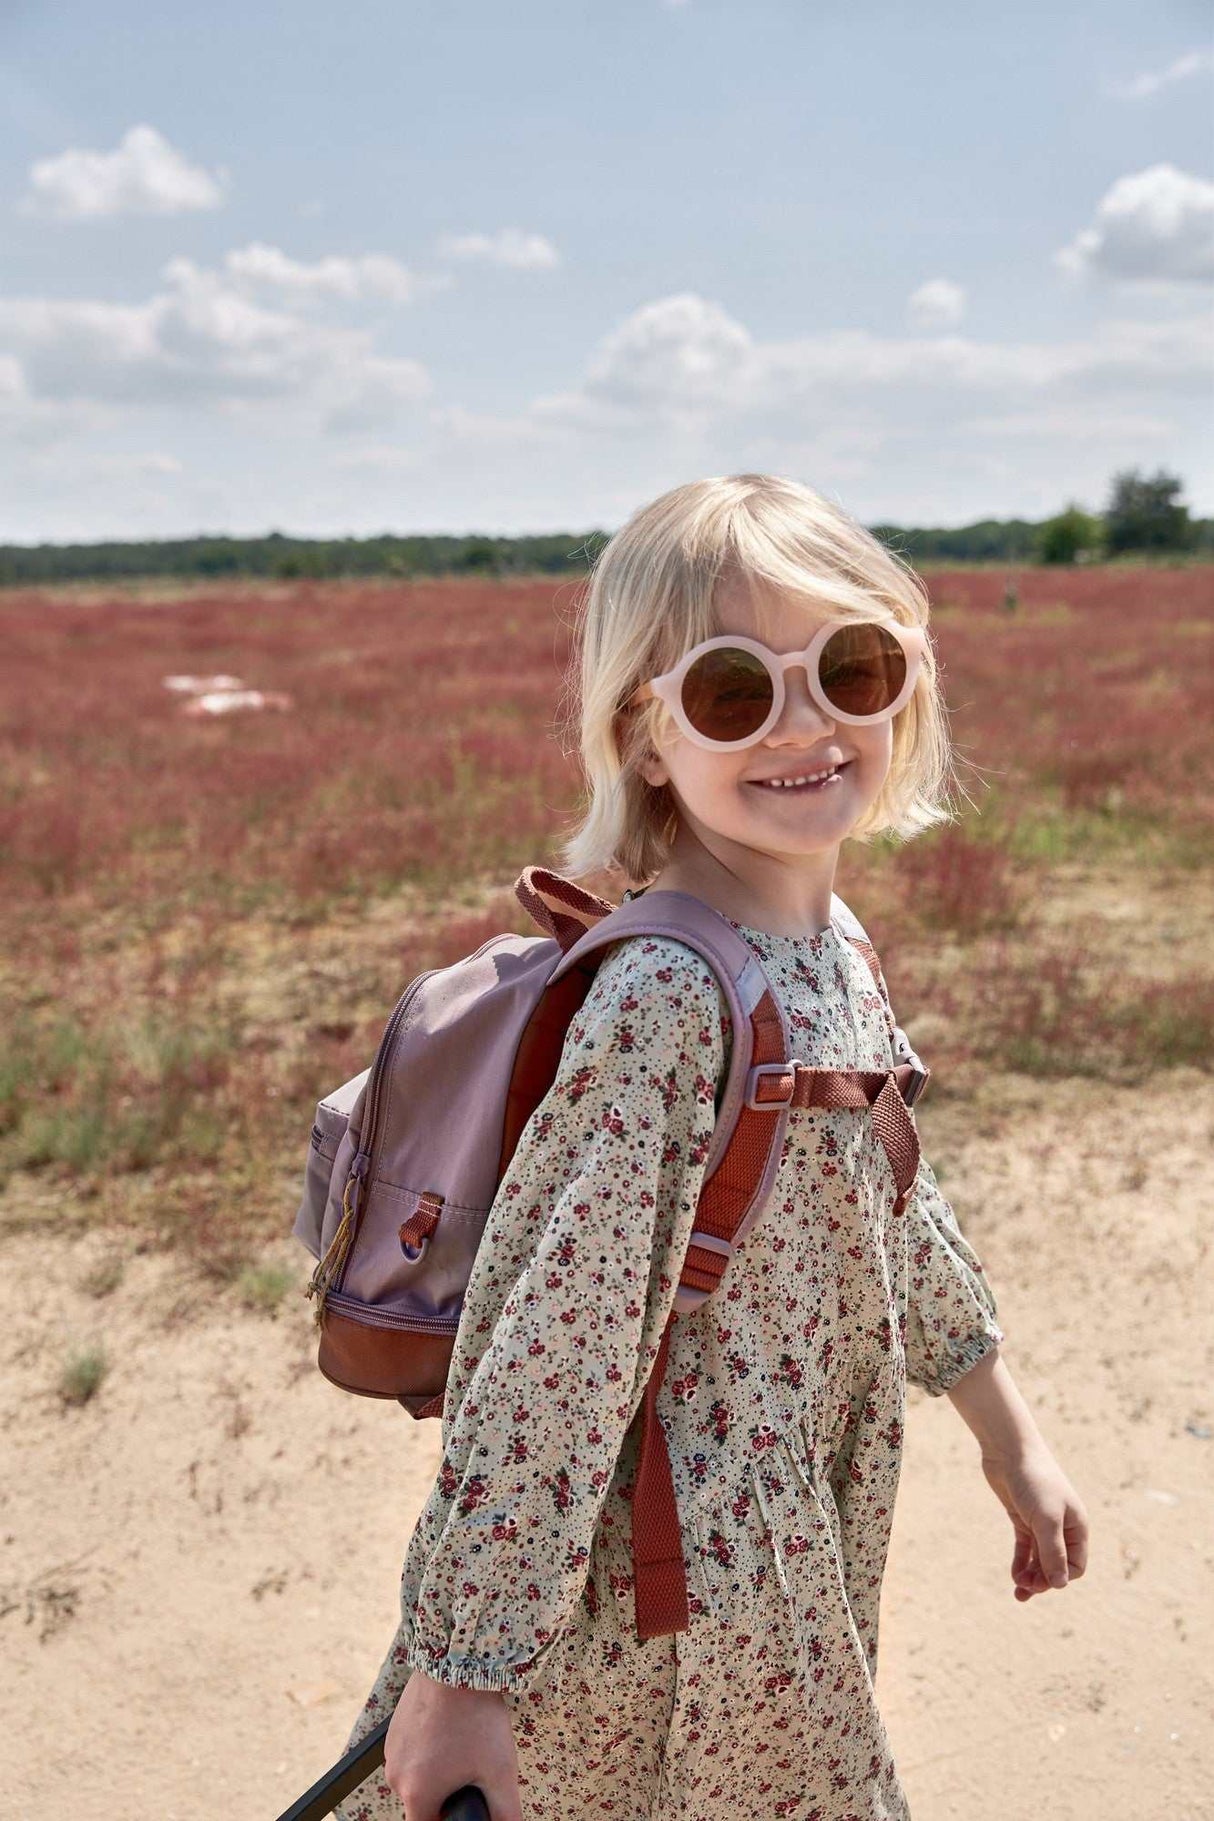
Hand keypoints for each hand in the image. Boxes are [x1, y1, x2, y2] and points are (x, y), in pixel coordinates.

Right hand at [383, 1668, 521, 1820]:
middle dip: (449, 1791)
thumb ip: (505, 1813)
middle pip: (424, 1801)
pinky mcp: (394, 1728)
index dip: (451, 1818)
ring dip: (439, 1768)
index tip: (467, 1801)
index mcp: (416, 1795)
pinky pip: (412, 1751)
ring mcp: (392, 1749)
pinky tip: (451, 1727)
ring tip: (465, 1742)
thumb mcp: (500, 1771)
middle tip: (473, 1765)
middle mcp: (396, 1775)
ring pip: (418, 1775)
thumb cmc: (476, 1717)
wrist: (456, 1662)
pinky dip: (429, 1747)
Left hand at [979, 1439, 1088, 1602]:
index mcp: (1077, 1526)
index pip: (1076, 1565)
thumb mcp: (1046, 1518)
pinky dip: (1021, 1563)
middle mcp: (1062, 1526)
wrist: (1009, 1449)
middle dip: (1043, 1580)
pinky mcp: (1022, 1517)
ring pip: (1040, 1558)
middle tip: (1025, 1590)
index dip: (1060, 1578)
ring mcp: (1041, 1522)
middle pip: (1056, 1564)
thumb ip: (1053, 1552)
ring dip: (1031, 1576)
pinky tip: (1015, 1576)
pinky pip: (1025, 1547)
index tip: (1041, 1583)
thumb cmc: (1034, 1480)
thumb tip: (1060, 1585)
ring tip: (1018, 1591)